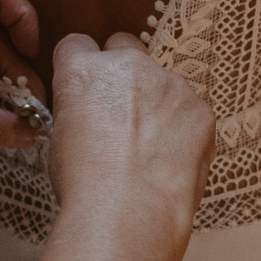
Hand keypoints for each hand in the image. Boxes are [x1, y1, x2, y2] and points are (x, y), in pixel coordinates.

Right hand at [46, 33, 214, 236]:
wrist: (127, 215)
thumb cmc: (86, 187)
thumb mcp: (59, 139)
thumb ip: (77, 109)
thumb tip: (89, 115)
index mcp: (84, 71)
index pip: (77, 45)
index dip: (80, 68)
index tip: (86, 89)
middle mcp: (128, 65)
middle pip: (124, 49)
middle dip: (122, 74)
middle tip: (120, 115)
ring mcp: (170, 84)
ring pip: (162, 82)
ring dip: (157, 104)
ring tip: (148, 152)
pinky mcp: (201, 109)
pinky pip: (191, 111)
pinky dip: (183, 130)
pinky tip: (171, 162)